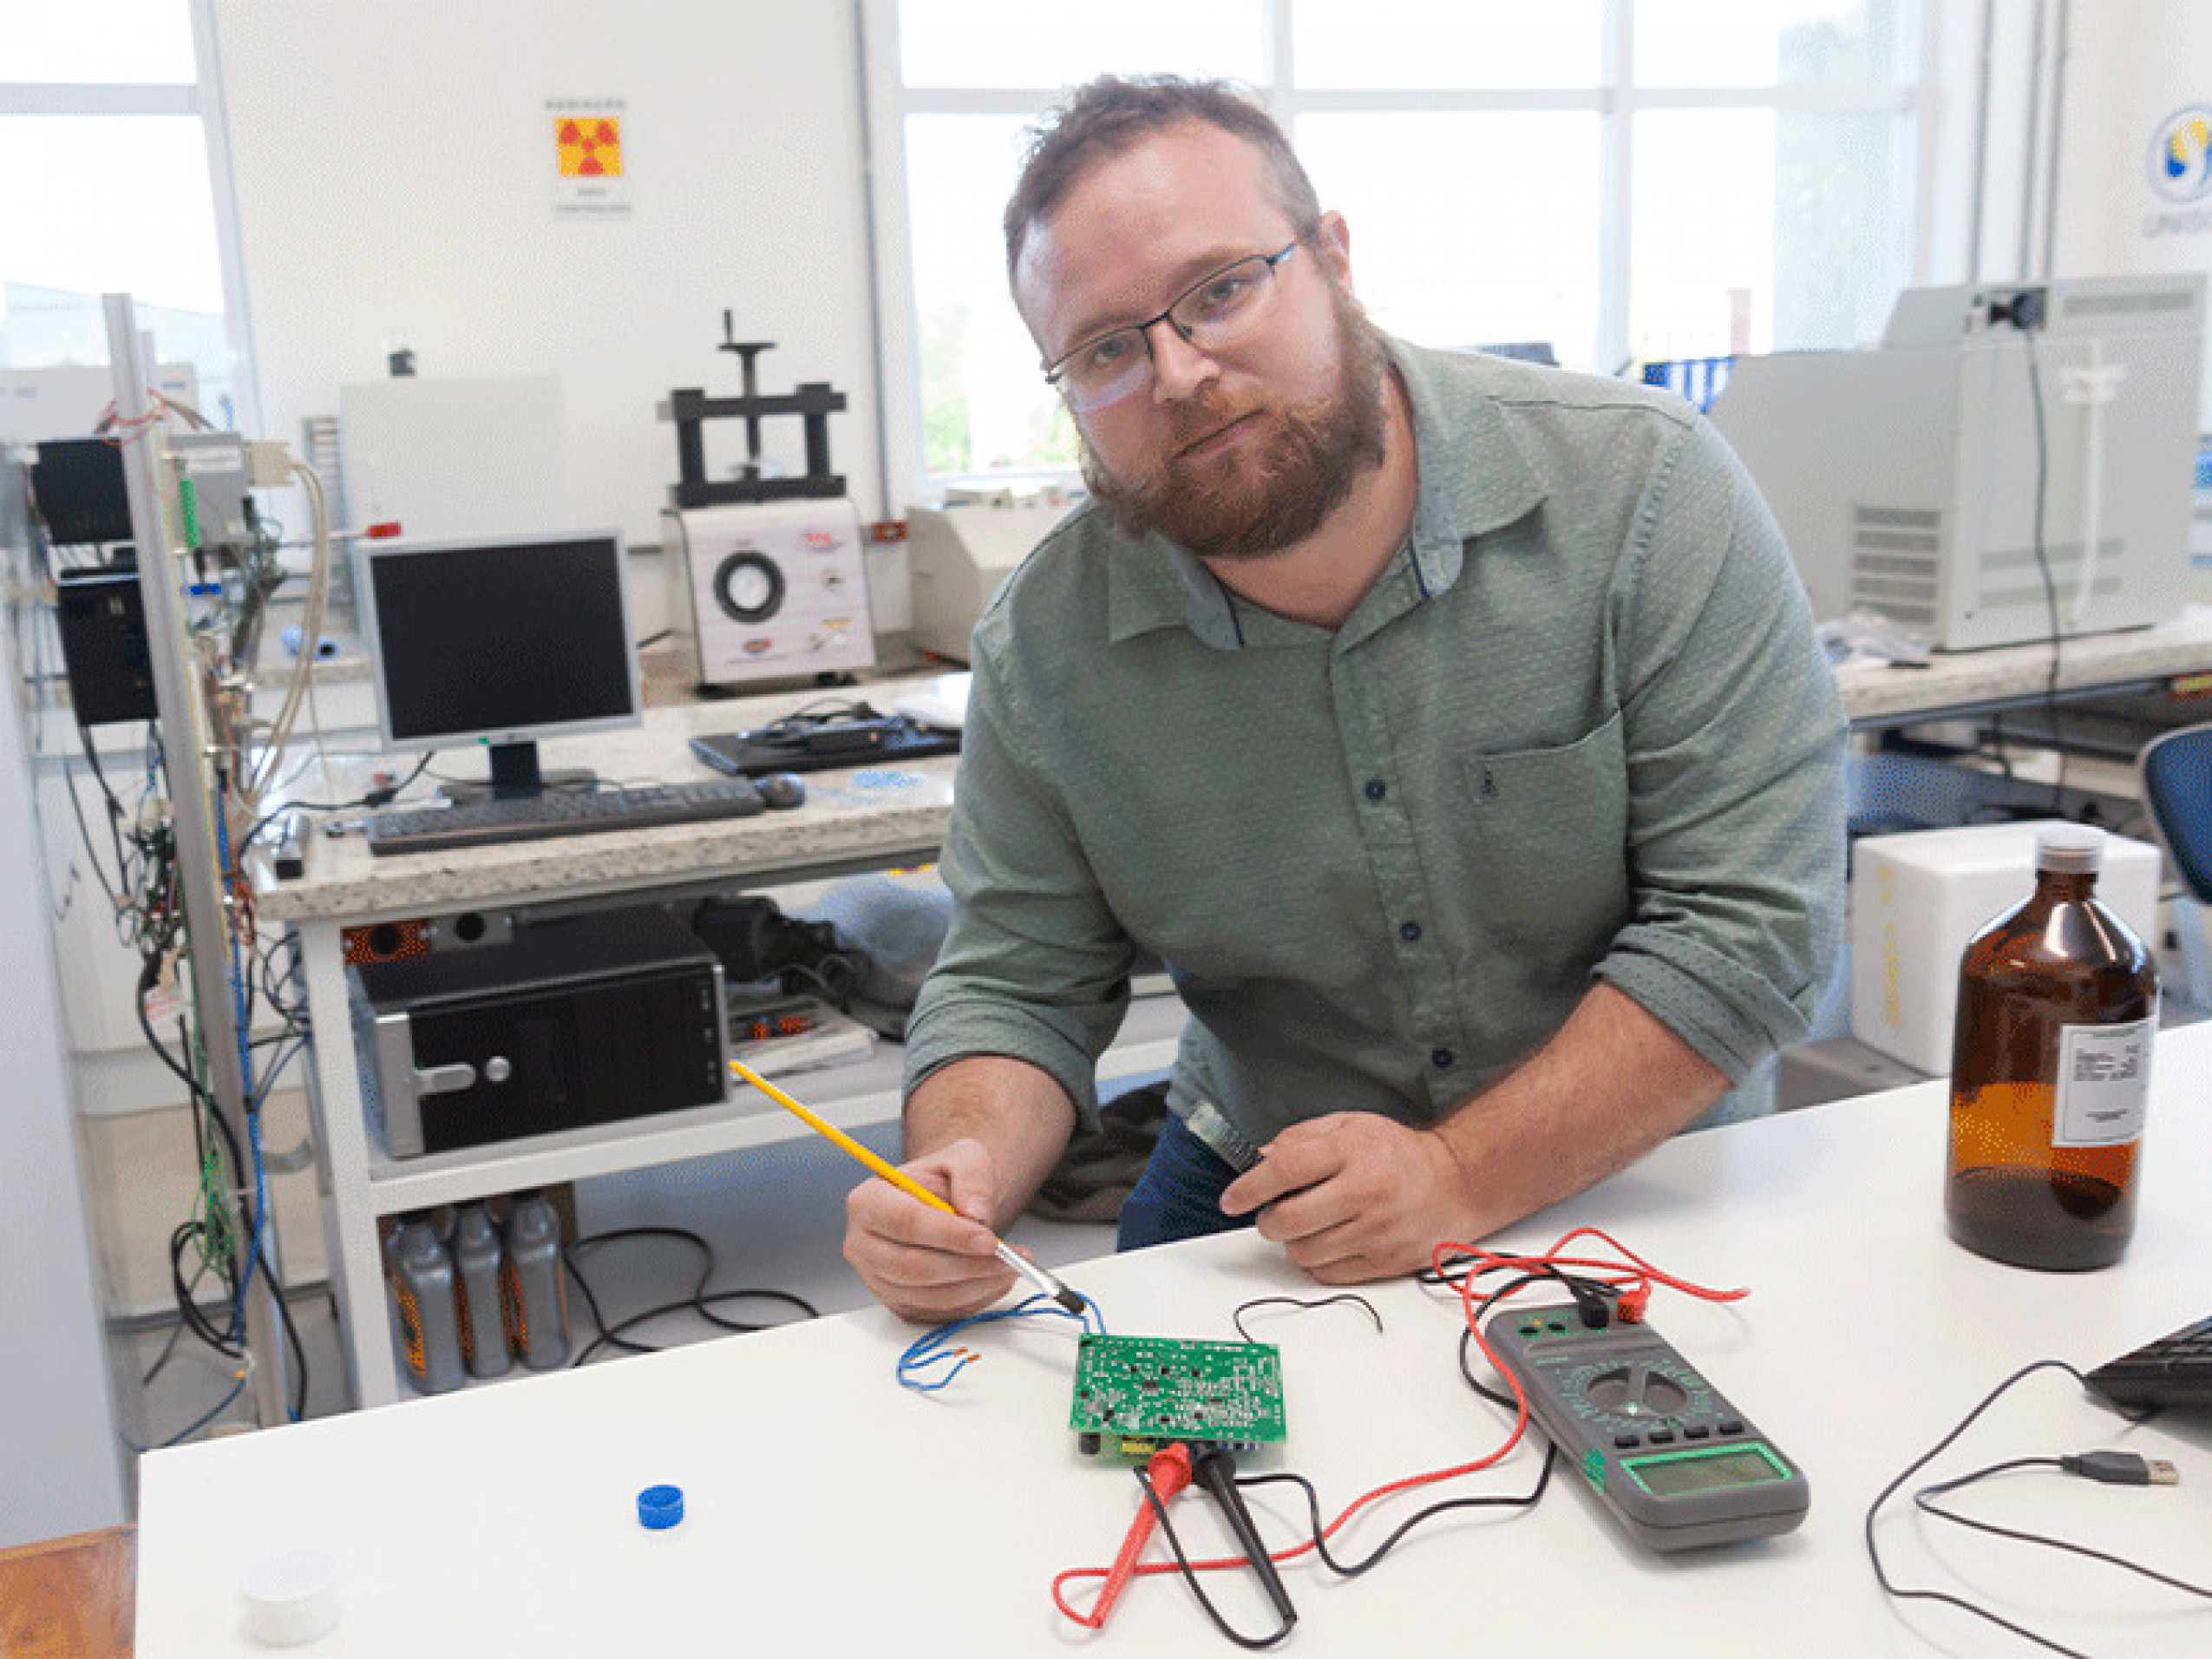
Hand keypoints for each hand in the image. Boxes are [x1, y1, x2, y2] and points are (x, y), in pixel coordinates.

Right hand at [843, 1138, 1017, 1322]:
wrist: (941, 1205)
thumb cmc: (945, 1181)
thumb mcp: (963, 1157)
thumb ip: (972, 1176)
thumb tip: (975, 1212)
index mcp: (868, 1201)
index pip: (907, 1222)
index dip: (950, 1235)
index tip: (988, 1239)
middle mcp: (863, 1244)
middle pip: (914, 1266)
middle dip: (968, 1266)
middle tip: (1007, 1258)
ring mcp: (876, 1279)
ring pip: (928, 1295)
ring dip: (975, 1286)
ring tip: (1009, 1267)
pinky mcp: (896, 1303)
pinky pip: (936, 1312)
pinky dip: (972, 1300)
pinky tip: (994, 1280)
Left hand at [1218, 1113, 1472, 1282]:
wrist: (1456, 1183)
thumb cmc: (1398, 1154)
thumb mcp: (1351, 1125)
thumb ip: (1302, 1137)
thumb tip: (1261, 1157)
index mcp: (1353, 1151)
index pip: (1285, 1169)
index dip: (1249, 1187)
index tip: (1231, 1199)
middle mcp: (1366, 1191)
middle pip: (1288, 1220)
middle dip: (1268, 1220)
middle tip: (1273, 1213)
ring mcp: (1377, 1231)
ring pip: (1304, 1252)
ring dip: (1293, 1242)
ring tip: (1308, 1225)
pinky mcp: (1386, 1261)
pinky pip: (1328, 1274)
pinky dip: (1317, 1261)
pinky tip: (1330, 1241)